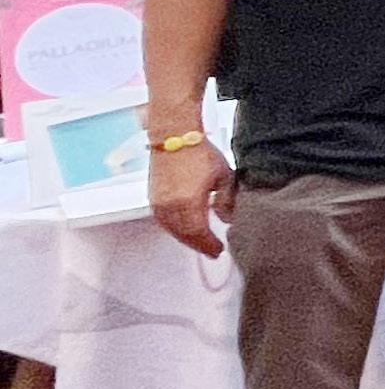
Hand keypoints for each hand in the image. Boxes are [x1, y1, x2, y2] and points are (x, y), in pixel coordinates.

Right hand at [149, 139, 233, 257]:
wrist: (174, 136)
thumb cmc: (199, 152)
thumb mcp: (224, 177)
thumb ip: (226, 201)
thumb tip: (227, 219)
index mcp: (189, 202)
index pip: (200, 233)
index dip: (210, 244)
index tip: (220, 250)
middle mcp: (170, 205)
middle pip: (186, 235)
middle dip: (200, 246)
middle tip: (213, 252)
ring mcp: (159, 202)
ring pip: (173, 230)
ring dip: (188, 240)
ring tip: (201, 244)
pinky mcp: (153, 197)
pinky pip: (164, 222)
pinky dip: (176, 230)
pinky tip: (185, 231)